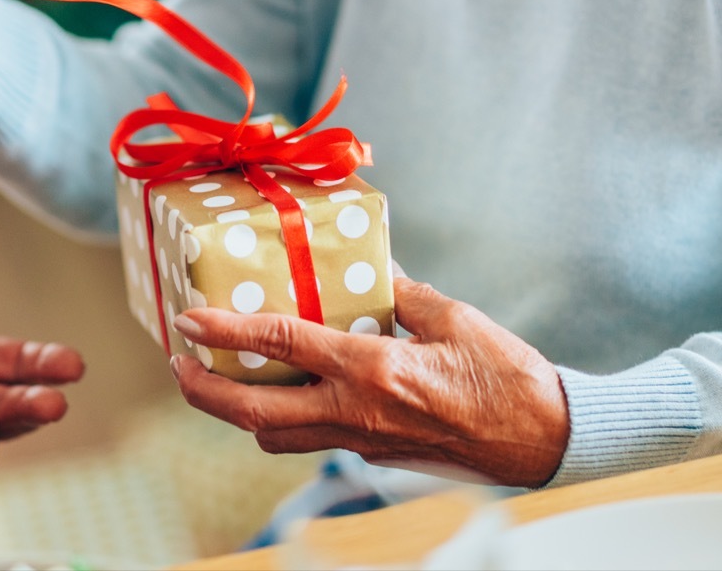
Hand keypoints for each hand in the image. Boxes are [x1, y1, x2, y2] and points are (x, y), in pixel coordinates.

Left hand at [170, 277, 569, 487]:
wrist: (542, 440)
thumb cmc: (506, 376)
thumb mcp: (452, 317)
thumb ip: (399, 293)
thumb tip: (367, 268)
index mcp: (374, 369)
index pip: (282, 346)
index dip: (228, 332)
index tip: (189, 321)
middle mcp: (357, 412)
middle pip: (255, 414)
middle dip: (205, 393)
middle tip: (179, 365)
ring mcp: (362, 440)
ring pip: (276, 436)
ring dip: (238, 411)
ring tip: (221, 378)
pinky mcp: (373, 452)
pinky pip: (310, 438)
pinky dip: (282, 418)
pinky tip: (284, 390)